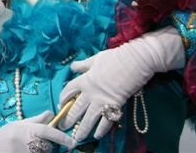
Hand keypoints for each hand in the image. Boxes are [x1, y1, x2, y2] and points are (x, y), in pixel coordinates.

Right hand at [0, 111, 74, 152]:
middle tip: (39, 143)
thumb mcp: (20, 123)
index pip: (48, 132)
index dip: (62, 137)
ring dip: (43, 151)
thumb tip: (52, 114)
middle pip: (49, 146)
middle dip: (49, 146)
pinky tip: (30, 150)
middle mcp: (27, 143)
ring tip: (30, 147)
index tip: (72, 141)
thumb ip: (37, 120)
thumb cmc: (5, 134)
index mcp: (27, 130)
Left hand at [58, 27, 184, 140]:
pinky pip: (106, 121)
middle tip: (63, 126)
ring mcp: (102, 101)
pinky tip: (97, 135)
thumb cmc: (115, 58)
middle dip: (69, 119)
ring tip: (77, 137)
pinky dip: (101, 129)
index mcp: (84, 80)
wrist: (134, 62)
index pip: (68, 90)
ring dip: (82, 129)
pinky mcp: (115, 106)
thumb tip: (72, 66)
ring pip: (88, 119)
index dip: (63, 98)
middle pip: (76, 109)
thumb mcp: (95, 59)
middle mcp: (90, 92)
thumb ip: (83, 65)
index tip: (60, 104)